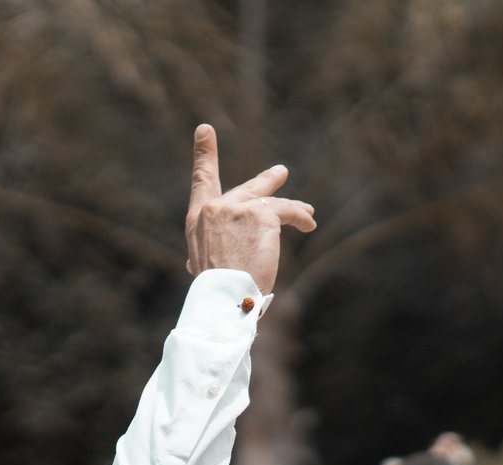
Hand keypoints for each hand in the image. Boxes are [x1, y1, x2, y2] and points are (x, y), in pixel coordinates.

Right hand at [184, 125, 315, 292]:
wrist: (225, 296)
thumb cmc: (216, 291)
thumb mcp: (202, 266)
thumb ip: (204, 253)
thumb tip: (194, 264)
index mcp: (198, 219)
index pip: (202, 181)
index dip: (204, 154)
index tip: (205, 129)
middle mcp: (216, 208)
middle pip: (247, 188)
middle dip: (267, 181)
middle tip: (281, 172)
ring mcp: (238, 208)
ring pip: (272, 203)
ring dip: (293, 208)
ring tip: (308, 211)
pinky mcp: (261, 215)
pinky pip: (287, 211)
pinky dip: (300, 217)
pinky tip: (308, 224)